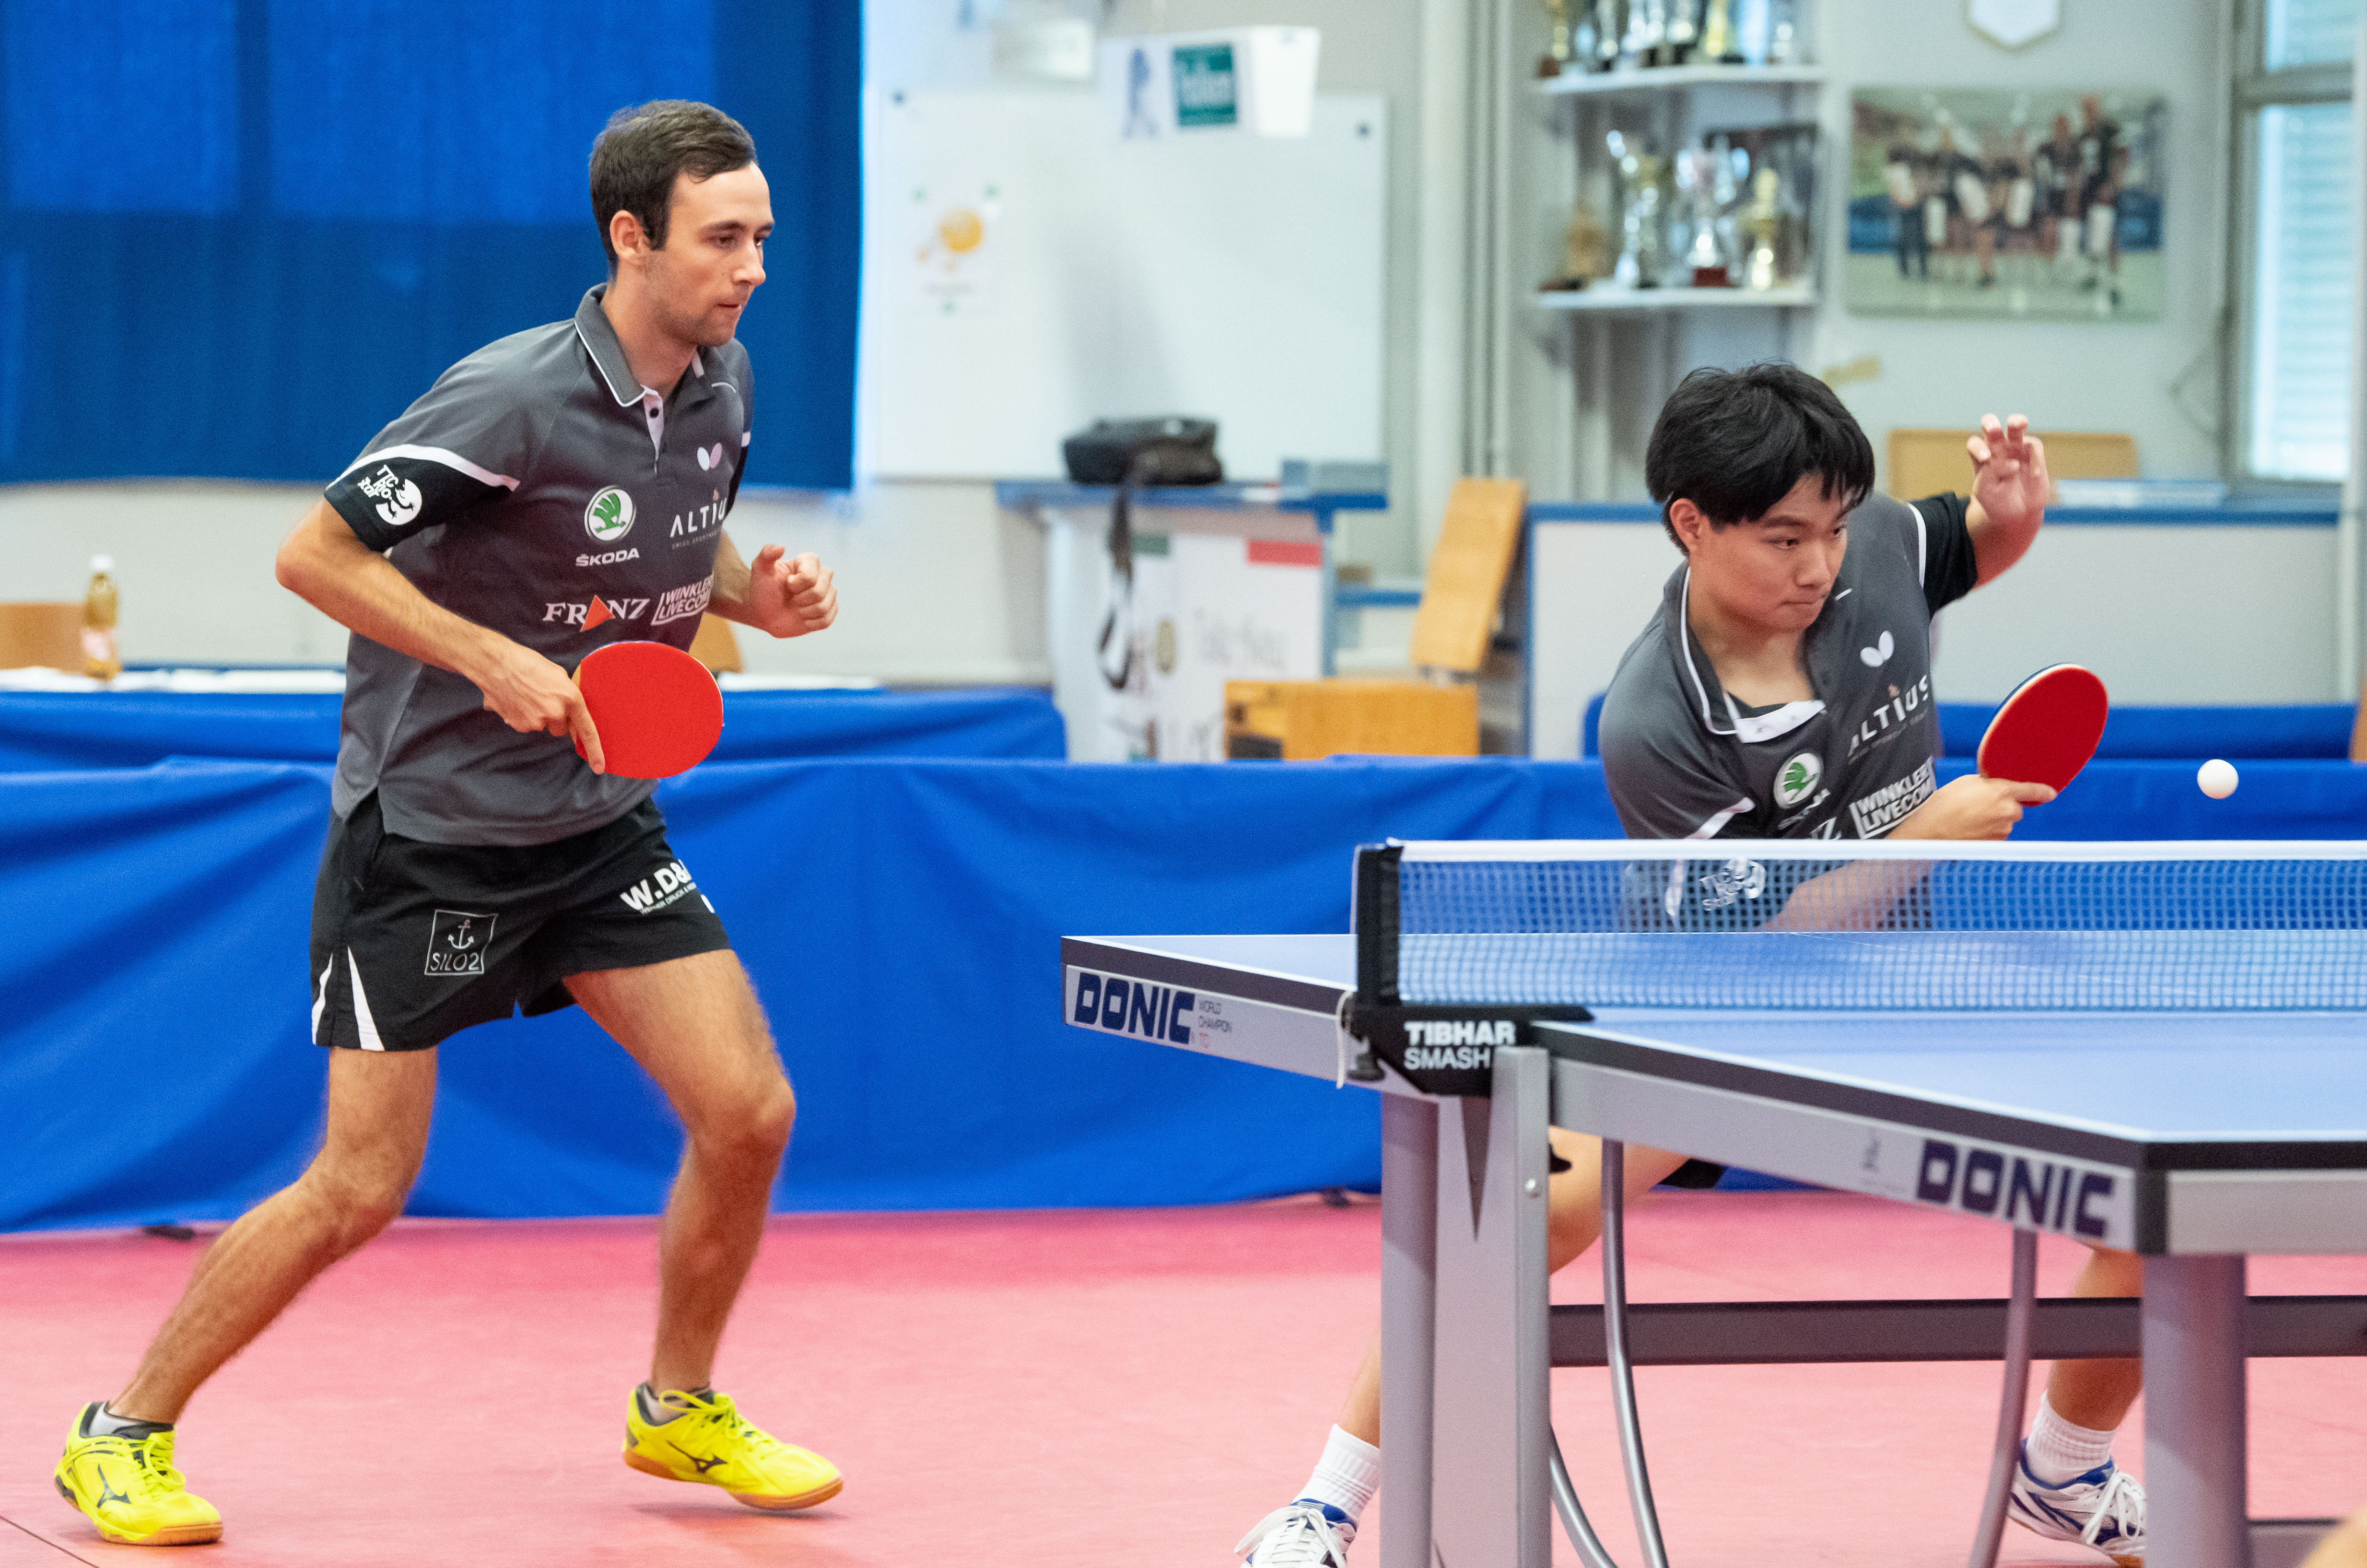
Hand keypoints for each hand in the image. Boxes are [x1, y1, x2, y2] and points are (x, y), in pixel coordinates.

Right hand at [470, 637, 604, 773]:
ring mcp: (536, 721)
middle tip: (542, 699)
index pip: (587, 730)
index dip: (594, 751)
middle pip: (560, 728)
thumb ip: (567, 696)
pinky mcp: (519, 725)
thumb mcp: (557, 674)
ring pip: (541, 726)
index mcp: (570, 698)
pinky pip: (525, 725)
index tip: (599, 767)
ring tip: (526, 695)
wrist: (496, 663)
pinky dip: (521, 716)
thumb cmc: (527, 663)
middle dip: (554, 718)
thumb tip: (569, 713)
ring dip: (536, 715)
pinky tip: (515, 699)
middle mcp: (555, 713)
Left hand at [746, 545, 837, 638]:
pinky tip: (802, 618)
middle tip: (791, 598)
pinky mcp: (829, 611)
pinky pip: (826, 621)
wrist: (765, 612)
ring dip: (804, 612)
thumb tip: (781, 547)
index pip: (810, 575)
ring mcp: (828, 594)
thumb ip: (766, 554)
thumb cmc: (764, 589)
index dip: (797, 584)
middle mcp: (822, 576)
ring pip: (823, 607)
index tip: (787, 584)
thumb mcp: (760, 570)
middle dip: (799, 599)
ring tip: (796, 608)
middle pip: (819, 591)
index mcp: (809, 562)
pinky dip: (810, 623)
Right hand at [1892, 773, 2054, 840]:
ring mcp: (2003, 830)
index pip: (2031, 789)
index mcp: (2002, 791)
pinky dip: (1987, 833)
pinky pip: (1997, 836)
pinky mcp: (1996, 844)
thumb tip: (1997, 787)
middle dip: (2002, 807)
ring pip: (2005, 823)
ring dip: (1993, 820)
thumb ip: (1989, 784)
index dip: (2043, 791)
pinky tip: (1970, 830)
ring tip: (1969, 819)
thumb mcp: (1967, 782)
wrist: (1931, 832)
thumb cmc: (1944, 803)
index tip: (2051, 793)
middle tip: (1979, 806)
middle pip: (2015, 808)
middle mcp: (2008, 811)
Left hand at [1967, 413, 2049, 534]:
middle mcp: (1997, 448)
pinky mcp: (2033, 452)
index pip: (1975, 444)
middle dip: (1991, 423)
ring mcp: (2016, 448)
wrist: (2015, 513)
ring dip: (2017, 421)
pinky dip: (2035, 458)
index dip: (1978, 447)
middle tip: (1993, 429)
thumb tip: (2012, 463)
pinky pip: (2034, 445)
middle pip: (1991, 427)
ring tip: (2020, 423)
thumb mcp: (1985, 491)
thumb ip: (1990, 474)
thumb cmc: (1996, 501)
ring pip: (2015, 427)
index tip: (1986, 458)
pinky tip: (2033, 476)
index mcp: (1981, 456)